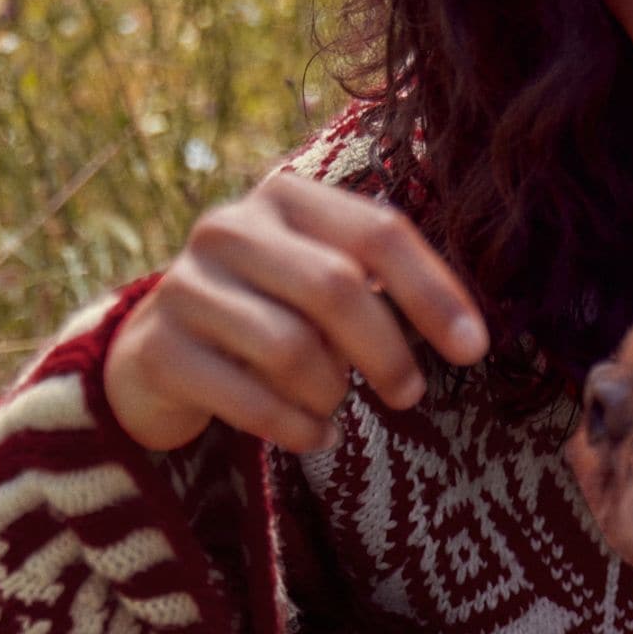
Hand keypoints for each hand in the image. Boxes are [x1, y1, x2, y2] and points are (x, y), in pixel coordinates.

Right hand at [103, 166, 488, 454]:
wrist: (159, 357)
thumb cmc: (269, 318)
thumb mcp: (321, 286)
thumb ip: (378, 288)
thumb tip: (467, 336)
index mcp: (284, 198)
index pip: (377, 233)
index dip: (433, 293)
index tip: (474, 351)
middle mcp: (230, 228)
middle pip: (336, 288)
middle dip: (387, 352)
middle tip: (408, 395)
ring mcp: (185, 285)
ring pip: (293, 349)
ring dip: (331, 392)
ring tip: (331, 402)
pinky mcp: (160, 349)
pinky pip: (253, 402)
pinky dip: (299, 430)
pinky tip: (315, 436)